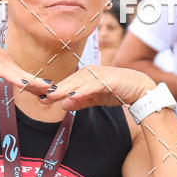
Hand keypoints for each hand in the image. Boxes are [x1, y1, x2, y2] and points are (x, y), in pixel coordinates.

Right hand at [0, 26, 49, 95]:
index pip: (21, 74)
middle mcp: (5, 60)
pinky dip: (19, 79)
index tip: (44, 90)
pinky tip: (28, 84)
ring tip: (49, 89)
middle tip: (54, 92)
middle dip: (39, 85)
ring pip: (21, 75)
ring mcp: (1, 61)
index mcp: (4, 61)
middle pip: (25, 75)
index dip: (33, 83)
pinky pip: (8, 74)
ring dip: (35, 83)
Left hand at [39, 65, 154, 110]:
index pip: (65, 83)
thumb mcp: (95, 99)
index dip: (51, 90)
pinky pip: (92, 86)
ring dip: (63, 90)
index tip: (37, 96)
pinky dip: (82, 91)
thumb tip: (62, 104)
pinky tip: (72, 96)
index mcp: (85, 76)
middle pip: (67, 82)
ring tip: (50, 97)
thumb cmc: (118, 92)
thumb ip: (80, 101)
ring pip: (77, 83)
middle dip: (52, 89)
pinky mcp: (108, 79)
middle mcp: (89, 72)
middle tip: (36, 96)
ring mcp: (98, 75)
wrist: (140, 89)